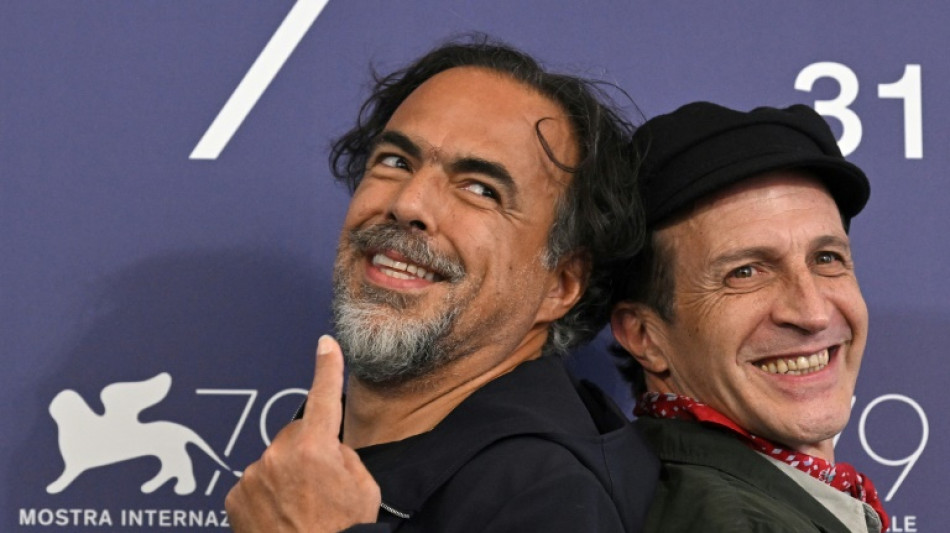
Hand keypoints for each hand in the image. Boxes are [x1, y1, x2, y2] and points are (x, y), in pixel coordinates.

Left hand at [226, 335, 380, 531]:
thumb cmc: (342, 531)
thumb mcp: (364, 489)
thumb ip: (343, 456)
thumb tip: (326, 447)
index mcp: (316, 447)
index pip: (324, 395)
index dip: (327, 367)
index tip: (325, 344)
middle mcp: (278, 454)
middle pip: (296, 435)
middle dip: (307, 451)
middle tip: (320, 487)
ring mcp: (253, 476)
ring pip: (274, 461)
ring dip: (285, 476)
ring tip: (300, 510)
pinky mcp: (234, 497)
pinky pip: (255, 483)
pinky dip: (266, 495)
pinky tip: (280, 517)